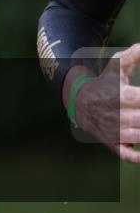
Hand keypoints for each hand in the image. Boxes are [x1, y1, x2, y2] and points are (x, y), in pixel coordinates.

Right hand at [70, 43, 139, 162]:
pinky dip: (137, 156)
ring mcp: (114, 130)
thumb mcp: (116, 66)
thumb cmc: (105, 82)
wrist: (79, 101)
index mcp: (120, 95)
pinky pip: (127, 155)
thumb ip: (134, 55)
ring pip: (139, 137)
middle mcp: (116, 114)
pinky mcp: (112, 143)